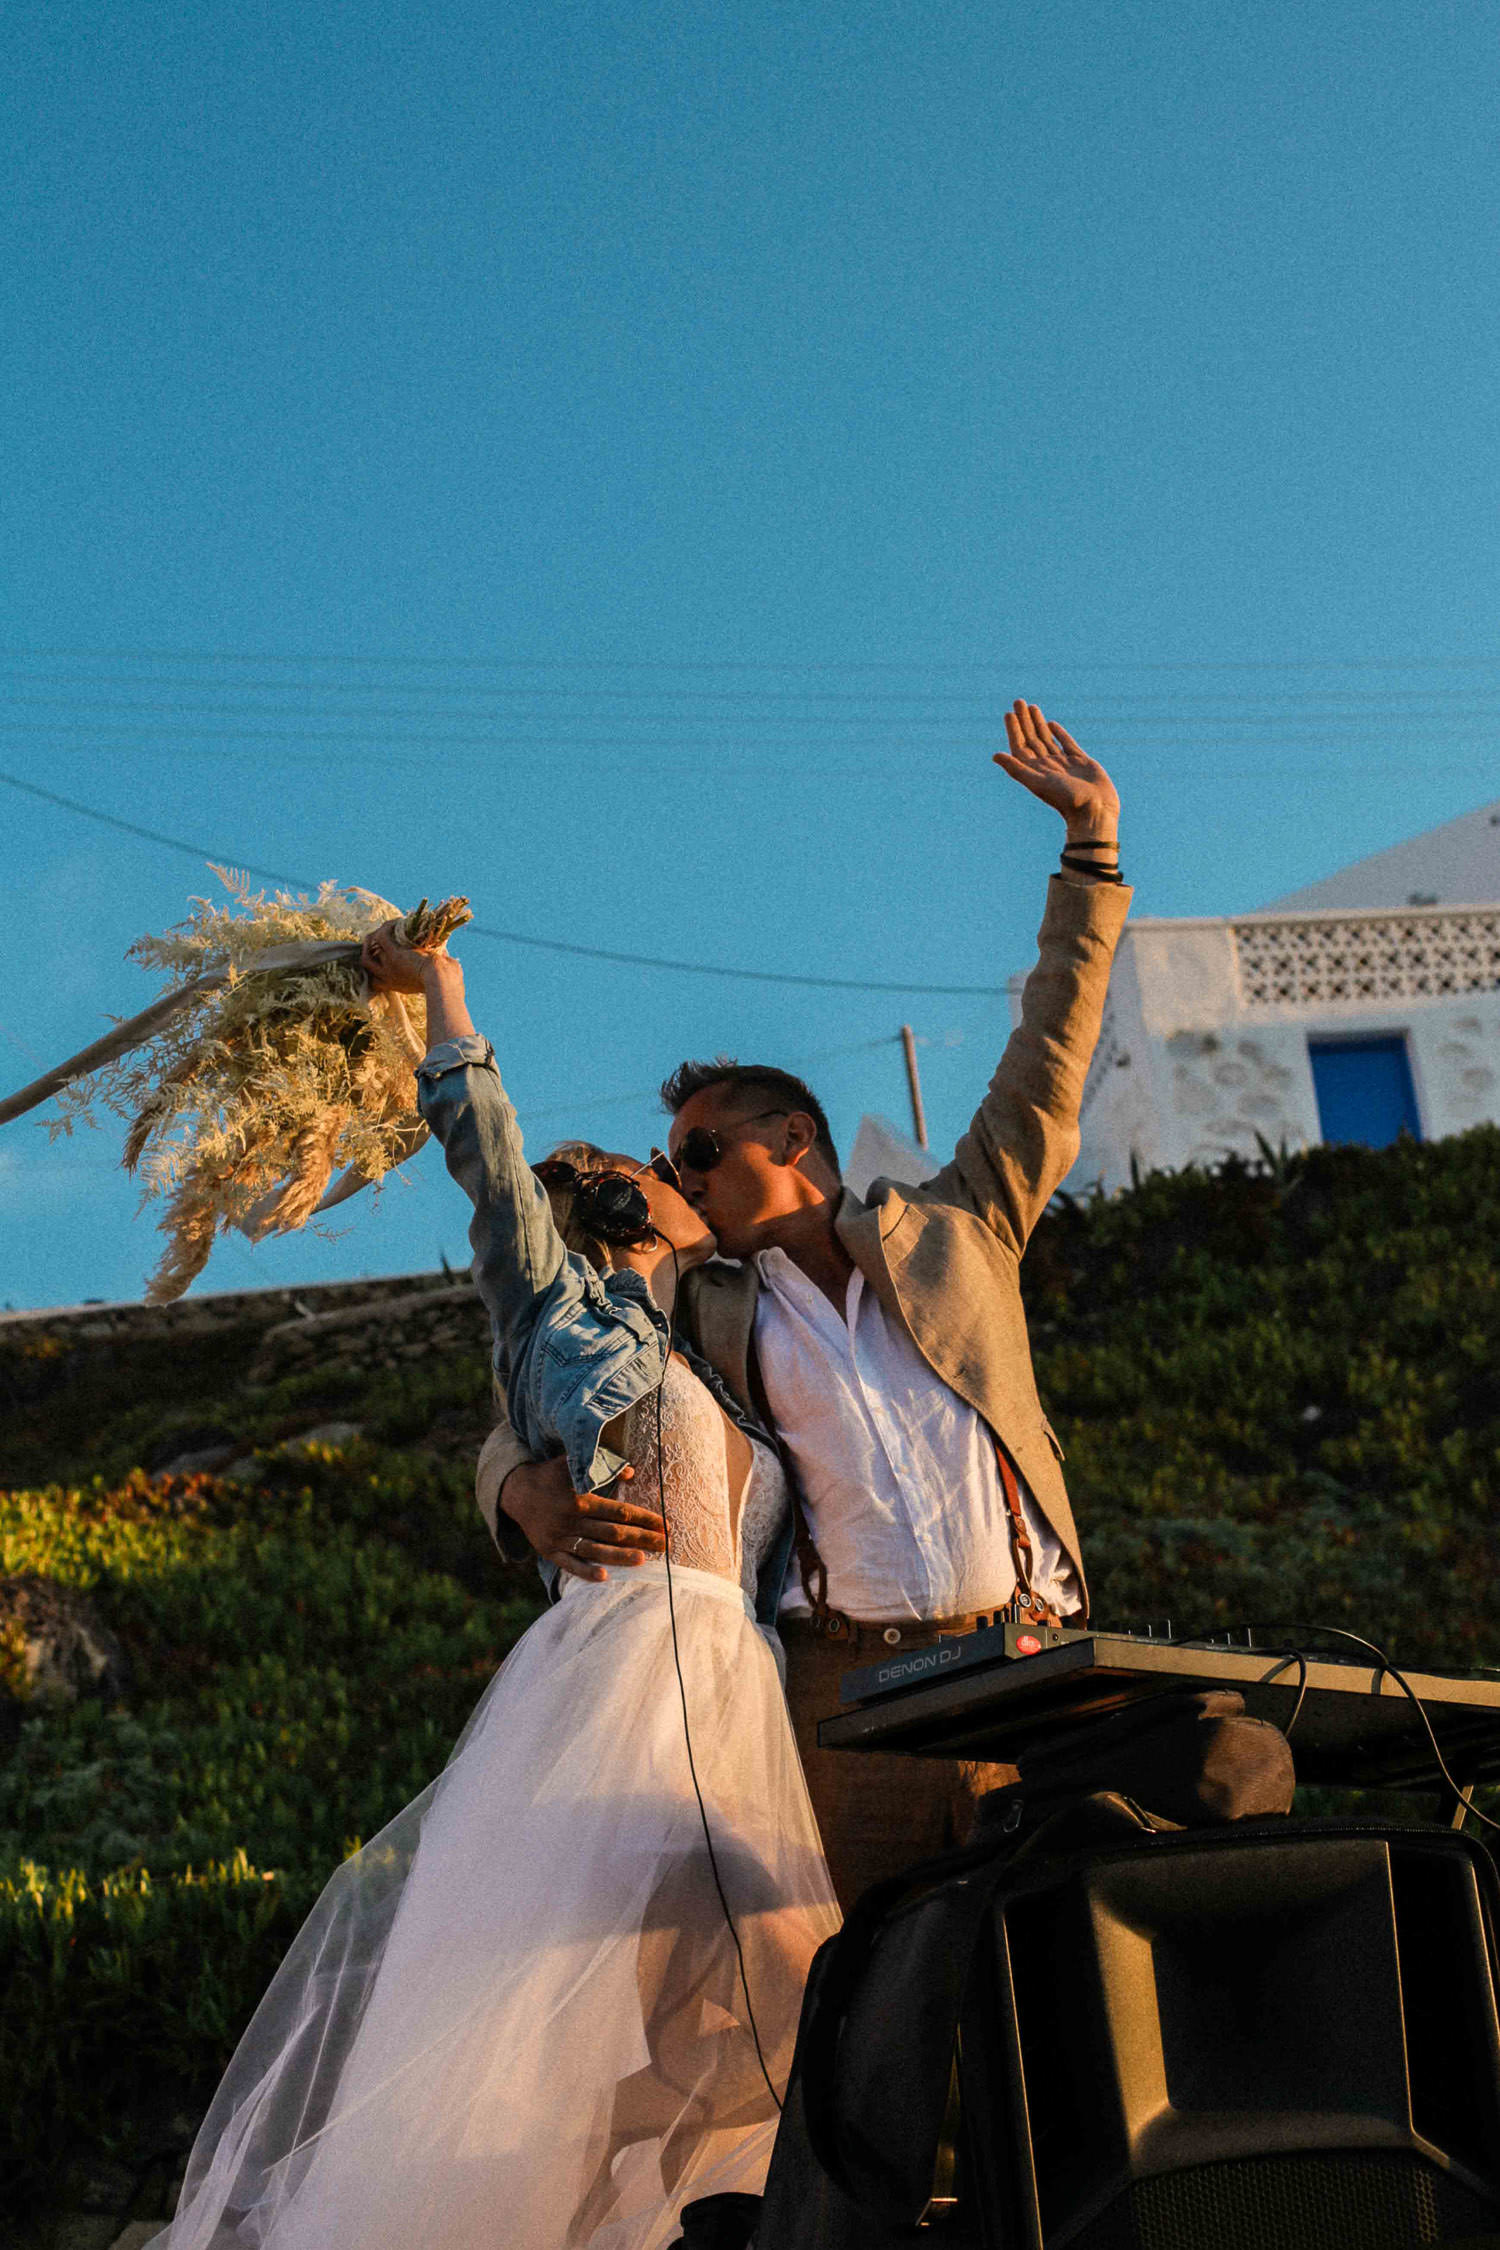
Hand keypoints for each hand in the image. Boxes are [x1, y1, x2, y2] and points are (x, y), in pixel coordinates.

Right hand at [361, 918, 454, 996]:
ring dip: (373, 937)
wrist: (444, 980)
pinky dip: (386, 928)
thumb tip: (445, 956)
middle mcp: (389, 979)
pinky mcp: (394, 955)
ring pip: (367, 952)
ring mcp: (389, 968)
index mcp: (398, 986)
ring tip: (385, 927)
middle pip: (366, 964)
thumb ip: (434, 969)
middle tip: (376, 939)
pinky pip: (381, 937)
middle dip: (367, 950)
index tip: (381, 956)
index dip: (375, 968)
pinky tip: (396, 921)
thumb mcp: (435, 977)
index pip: (376, 982)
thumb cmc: (446, 981)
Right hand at [498, 1455, 666, 1582]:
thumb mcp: (572, 1462)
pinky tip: (604, 1577)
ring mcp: (560, 1537)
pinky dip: (585, 1572)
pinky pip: (569, 1564)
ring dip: (620, 1556)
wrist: (515, 1491)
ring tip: (642, 1560)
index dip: (644, 1518)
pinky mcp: (549, 1551)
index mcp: (581, 1498)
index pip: (620, 1511)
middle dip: (641, 1538)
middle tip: (666, 1545)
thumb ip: (603, 1465)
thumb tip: (631, 1472)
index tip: (664, 1524)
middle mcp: (571, 1519)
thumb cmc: (550, 1474)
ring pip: (595, 1550)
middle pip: (612, 1532)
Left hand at [994, 702, 1119, 842]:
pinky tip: (1051, 724)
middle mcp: (1048, 766)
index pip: (1020, 747)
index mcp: (1036, 771)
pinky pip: (1067, 744)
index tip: (1009, 714)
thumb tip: (995, 755)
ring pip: (1047, 739)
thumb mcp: (1038, 783)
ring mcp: (1064, 764)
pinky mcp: (1081, 762)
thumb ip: (1017, 769)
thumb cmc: (1066, 800)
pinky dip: (1059, 733)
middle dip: (1024, 721)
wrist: (1095, 810)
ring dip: (1038, 724)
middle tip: (1017, 702)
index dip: (1014, 730)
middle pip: (1031, 739)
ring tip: (1031, 707)